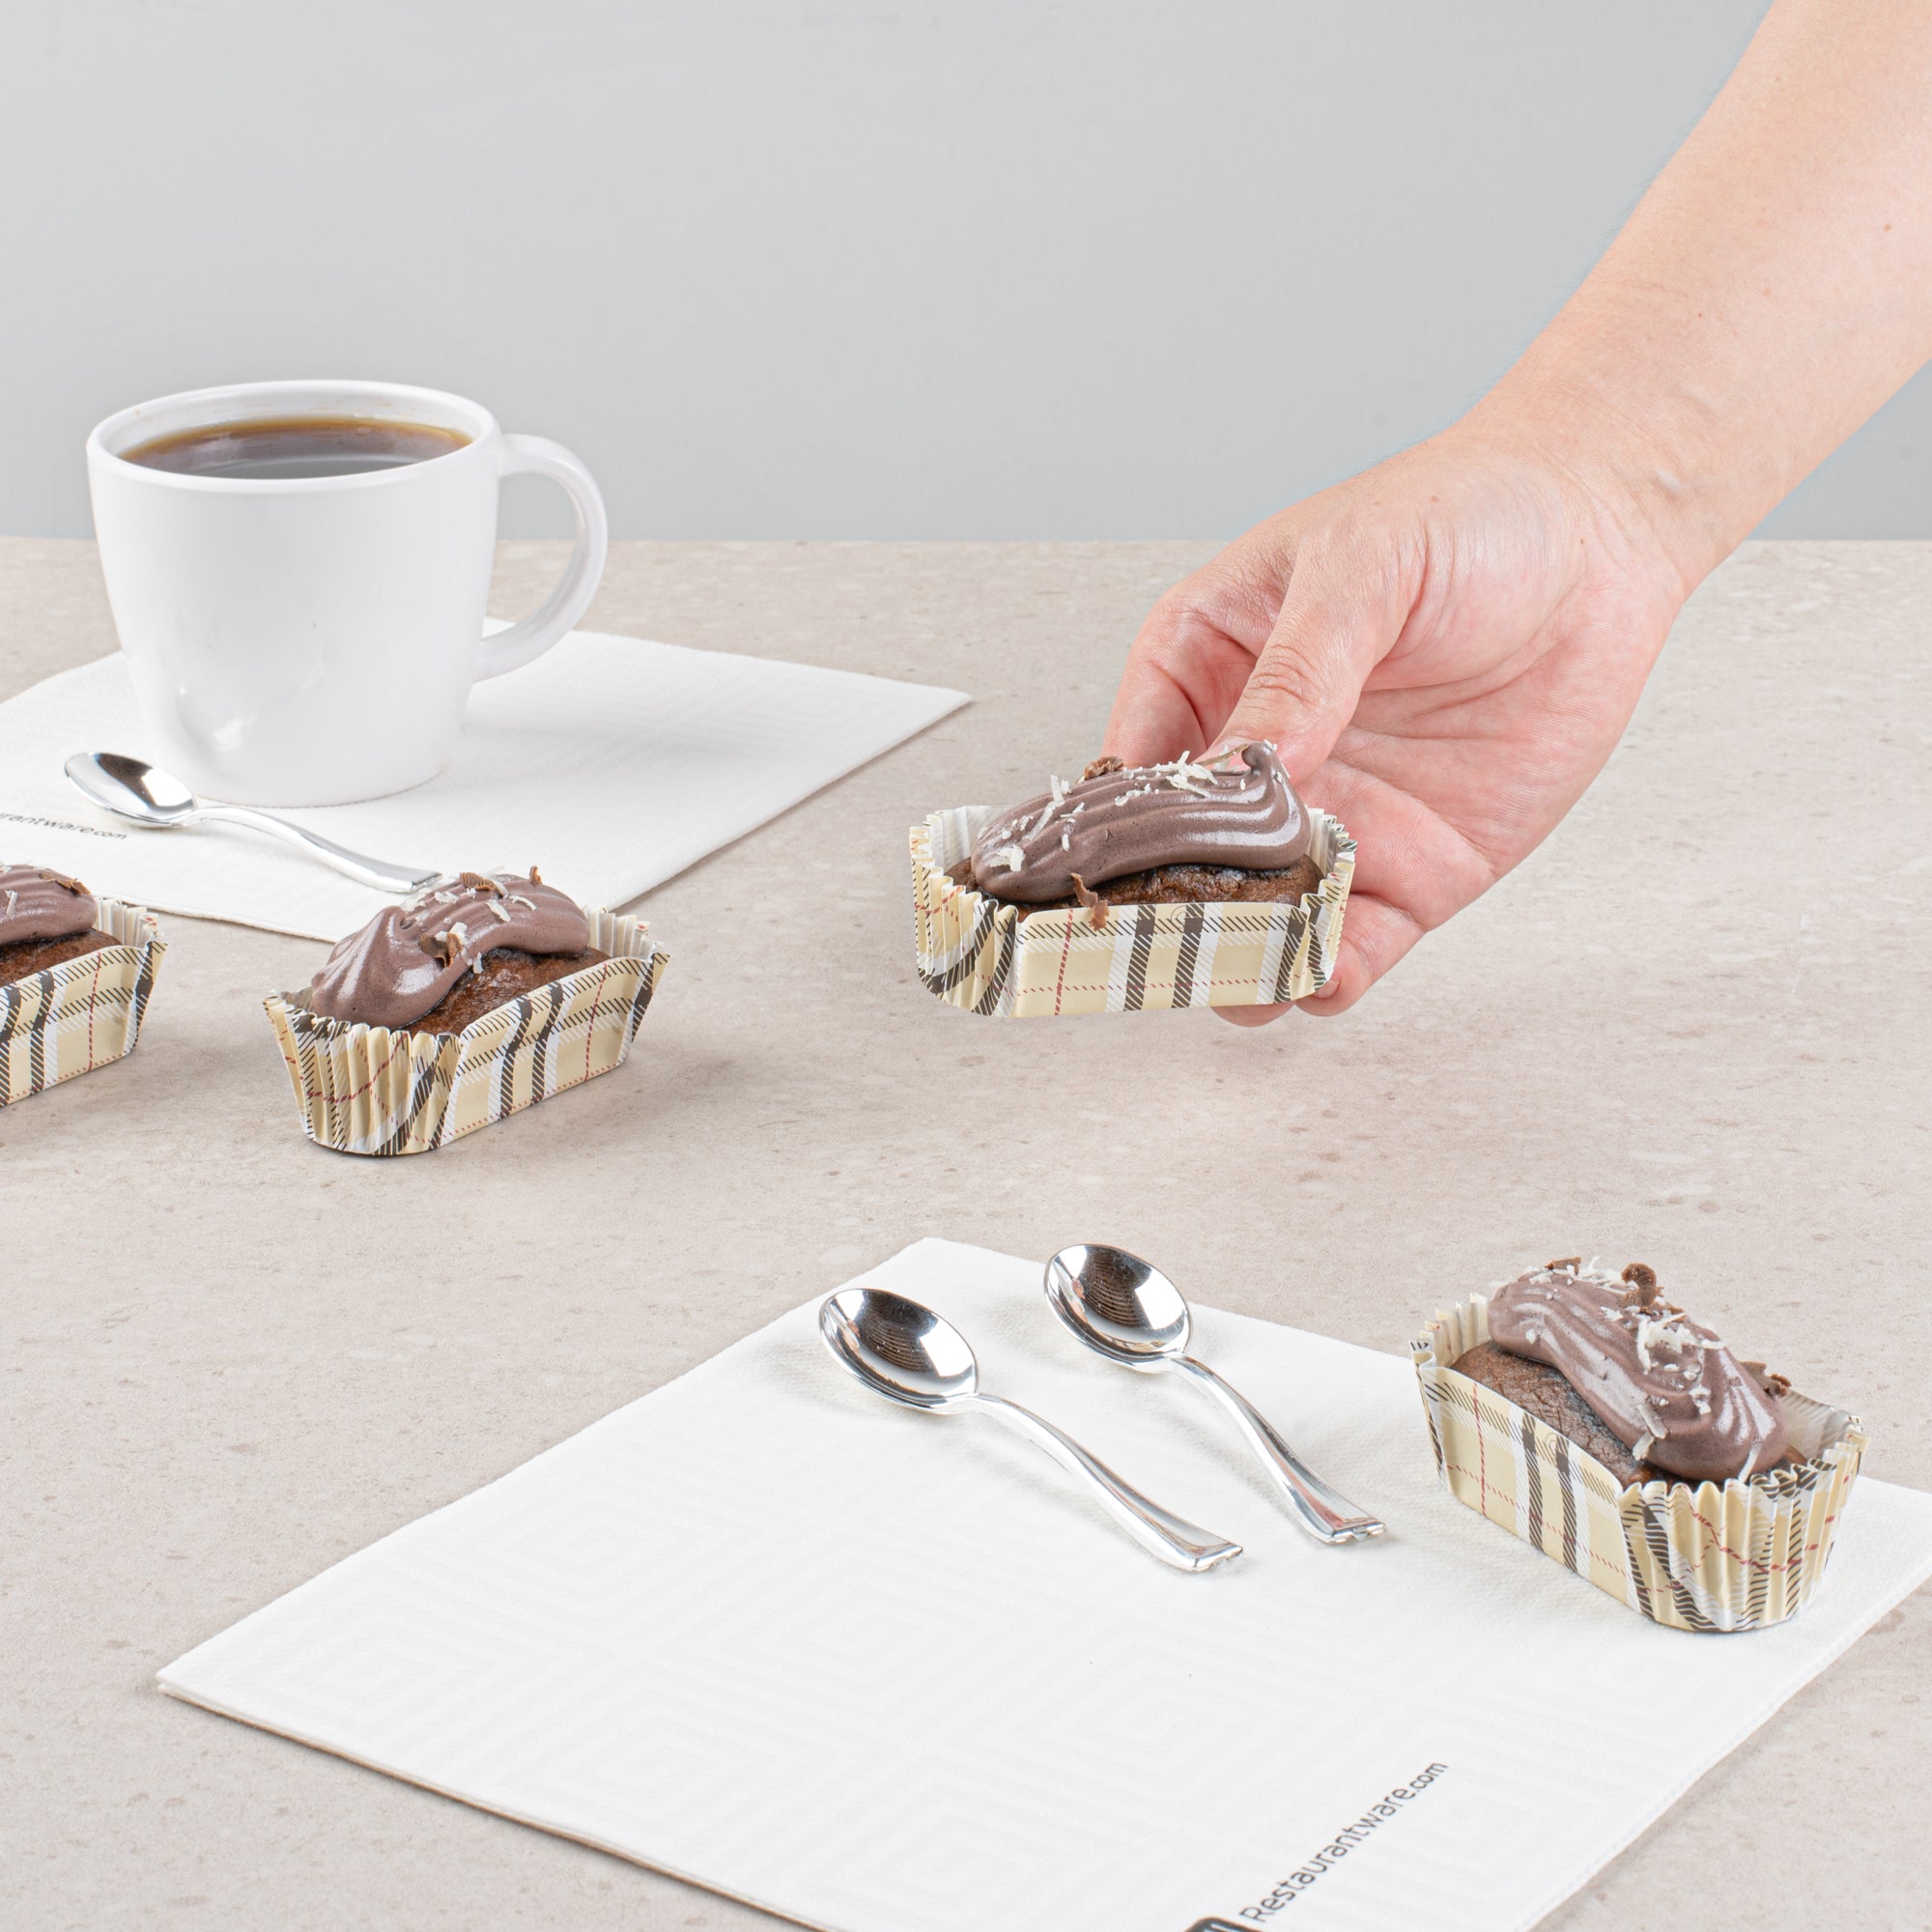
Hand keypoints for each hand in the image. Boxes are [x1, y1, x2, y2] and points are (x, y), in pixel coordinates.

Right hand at [1102, 420, 1687, 1018]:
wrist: (1604, 543)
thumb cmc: (1467, 516)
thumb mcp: (1362, 566)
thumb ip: (1299, 671)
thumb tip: (1245, 762)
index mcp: (1208, 665)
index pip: (1135, 761)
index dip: (1116, 821)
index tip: (1111, 866)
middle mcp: (1257, 757)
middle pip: (1185, 860)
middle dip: (1173, 908)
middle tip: (1170, 943)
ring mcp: (1331, 820)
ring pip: (1258, 915)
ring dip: (1244, 952)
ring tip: (1242, 974)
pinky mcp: (1409, 869)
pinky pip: (1352, 942)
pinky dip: (1328, 973)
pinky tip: (1319, 979)